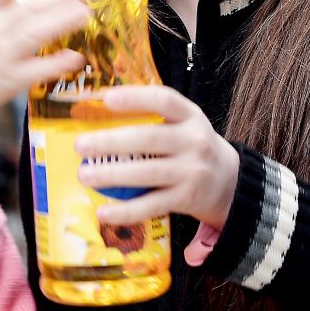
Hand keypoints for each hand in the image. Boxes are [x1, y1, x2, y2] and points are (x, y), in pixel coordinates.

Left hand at [74, 85, 239, 230]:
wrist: (228, 181)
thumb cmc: (192, 147)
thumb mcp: (184, 123)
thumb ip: (153, 116)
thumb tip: (98, 113)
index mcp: (190, 116)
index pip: (164, 100)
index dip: (136, 98)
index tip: (107, 98)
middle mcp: (194, 142)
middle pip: (150, 139)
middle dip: (112, 142)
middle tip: (81, 145)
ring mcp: (191, 172)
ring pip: (148, 173)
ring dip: (112, 175)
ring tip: (85, 174)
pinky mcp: (185, 199)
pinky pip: (151, 206)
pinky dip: (126, 211)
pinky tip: (103, 212)